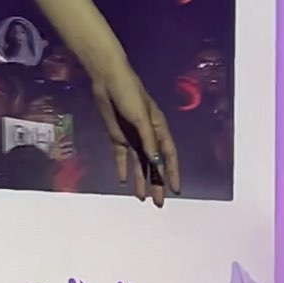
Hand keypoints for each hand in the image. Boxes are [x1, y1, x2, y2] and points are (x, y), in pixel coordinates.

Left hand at [89, 62, 178, 205]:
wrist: (107, 79)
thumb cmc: (129, 93)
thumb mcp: (141, 117)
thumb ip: (148, 139)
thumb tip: (156, 161)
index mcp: (158, 129)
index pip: (168, 156)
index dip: (172, 173)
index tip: (175, 190)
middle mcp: (148, 136)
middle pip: (154, 164)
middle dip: (158, 183)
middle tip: (159, 203)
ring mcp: (132, 137)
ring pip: (139, 164)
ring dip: (142, 180)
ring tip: (142, 198)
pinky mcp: (117, 136)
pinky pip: (122, 157)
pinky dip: (123, 169)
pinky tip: (124, 181)